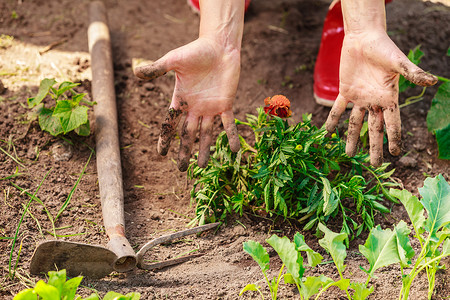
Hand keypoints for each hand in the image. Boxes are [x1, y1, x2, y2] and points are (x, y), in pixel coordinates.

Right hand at [134, 37, 240, 170]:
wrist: (219, 45)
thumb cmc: (195, 51)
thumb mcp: (173, 60)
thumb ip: (157, 69)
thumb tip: (135, 73)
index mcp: (181, 100)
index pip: (171, 123)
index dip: (166, 138)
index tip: (161, 153)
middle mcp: (195, 108)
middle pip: (188, 134)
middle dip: (184, 151)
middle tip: (181, 169)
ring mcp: (211, 108)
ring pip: (207, 134)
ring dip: (204, 149)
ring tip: (202, 166)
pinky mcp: (226, 104)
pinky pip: (229, 124)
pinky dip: (231, 135)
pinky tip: (234, 149)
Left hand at [325, 30, 436, 165]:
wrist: (364, 38)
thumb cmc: (384, 48)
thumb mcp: (398, 62)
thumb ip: (413, 73)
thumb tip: (433, 81)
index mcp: (389, 98)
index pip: (392, 123)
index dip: (394, 138)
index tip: (396, 153)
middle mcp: (374, 101)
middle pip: (374, 129)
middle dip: (374, 146)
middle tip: (373, 164)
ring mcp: (360, 97)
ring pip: (355, 123)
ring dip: (351, 138)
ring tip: (348, 154)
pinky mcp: (345, 91)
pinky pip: (338, 109)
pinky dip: (332, 120)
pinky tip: (327, 132)